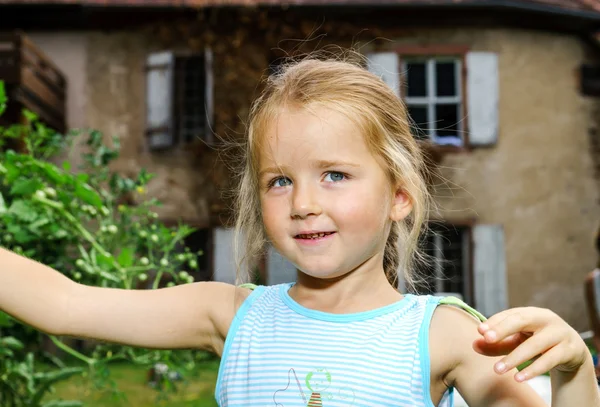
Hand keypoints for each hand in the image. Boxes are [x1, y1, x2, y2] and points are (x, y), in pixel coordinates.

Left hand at [473, 307, 588, 382]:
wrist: (572, 351)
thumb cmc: (537, 342)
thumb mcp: (517, 342)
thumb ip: (496, 344)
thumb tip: (474, 345)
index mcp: (531, 313)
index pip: (510, 314)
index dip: (495, 322)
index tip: (480, 331)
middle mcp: (545, 319)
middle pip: (522, 320)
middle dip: (503, 329)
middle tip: (487, 339)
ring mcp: (559, 333)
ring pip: (535, 344)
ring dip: (515, 357)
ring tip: (497, 369)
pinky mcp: (569, 350)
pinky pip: (550, 360)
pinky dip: (534, 370)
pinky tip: (518, 378)